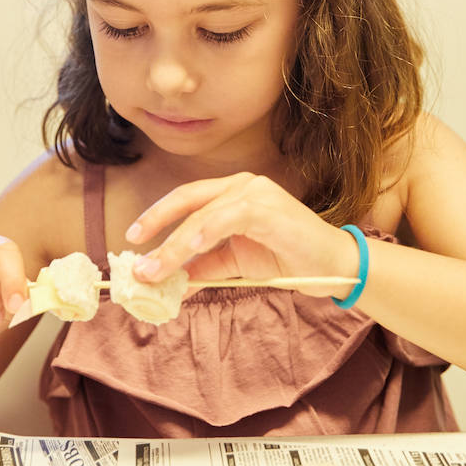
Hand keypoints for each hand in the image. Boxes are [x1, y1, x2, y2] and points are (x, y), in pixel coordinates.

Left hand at [126, 173, 357, 298]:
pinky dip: (203, 235)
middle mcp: (244, 185)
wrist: (333, 268)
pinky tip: (186, 252)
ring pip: (202, 214)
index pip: (188, 199)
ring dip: (173, 243)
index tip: (133, 238)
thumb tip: (169, 280)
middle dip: (155, 222)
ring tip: (154, 269)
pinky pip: (227, 219)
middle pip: (188, 198)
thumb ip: (205, 265)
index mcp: (235, 192)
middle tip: (131, 245)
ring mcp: (257, 193)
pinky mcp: (268, 208)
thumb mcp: (236, 262)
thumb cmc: (289, 259)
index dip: (158, 216)